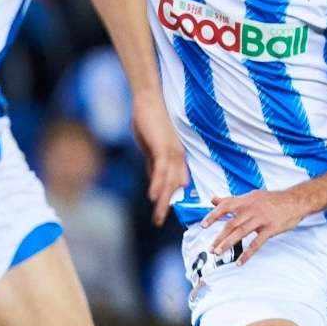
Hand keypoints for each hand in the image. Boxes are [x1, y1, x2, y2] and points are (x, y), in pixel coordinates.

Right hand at [131, 91, 188, 226]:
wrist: (148, 102)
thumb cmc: (149, 123)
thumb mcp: (151, 148)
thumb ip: (153, 165)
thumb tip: (154, 182)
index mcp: (177, 157)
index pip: (177, 182)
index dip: (173, 198)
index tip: (167, 214)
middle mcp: (178, 156)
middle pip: (175, 186)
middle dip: (166, 206)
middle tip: (159, 222)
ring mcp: (172, 152)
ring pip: (169, 182)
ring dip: (162, 201)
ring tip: (157, 217)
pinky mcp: (163, 147)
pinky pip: (161, 169)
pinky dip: (158, 183)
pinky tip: (153, 196)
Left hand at [201, 185, 312, 258]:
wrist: (296, 200)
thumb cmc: (273, 199)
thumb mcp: (252, 196)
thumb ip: (231, 199)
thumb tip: (213, 199)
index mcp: (246, 200)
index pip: (225, 206)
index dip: (213, 216)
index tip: (202, 226)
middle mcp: (252, 209)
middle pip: (232, 224)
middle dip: (219, 237)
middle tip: (211, 248)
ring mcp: (262, 219)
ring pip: (241, 233)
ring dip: (228, 244)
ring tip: (219, 253)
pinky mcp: (271, 229)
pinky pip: (257, 243)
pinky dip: (247, 253)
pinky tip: (240, 261)